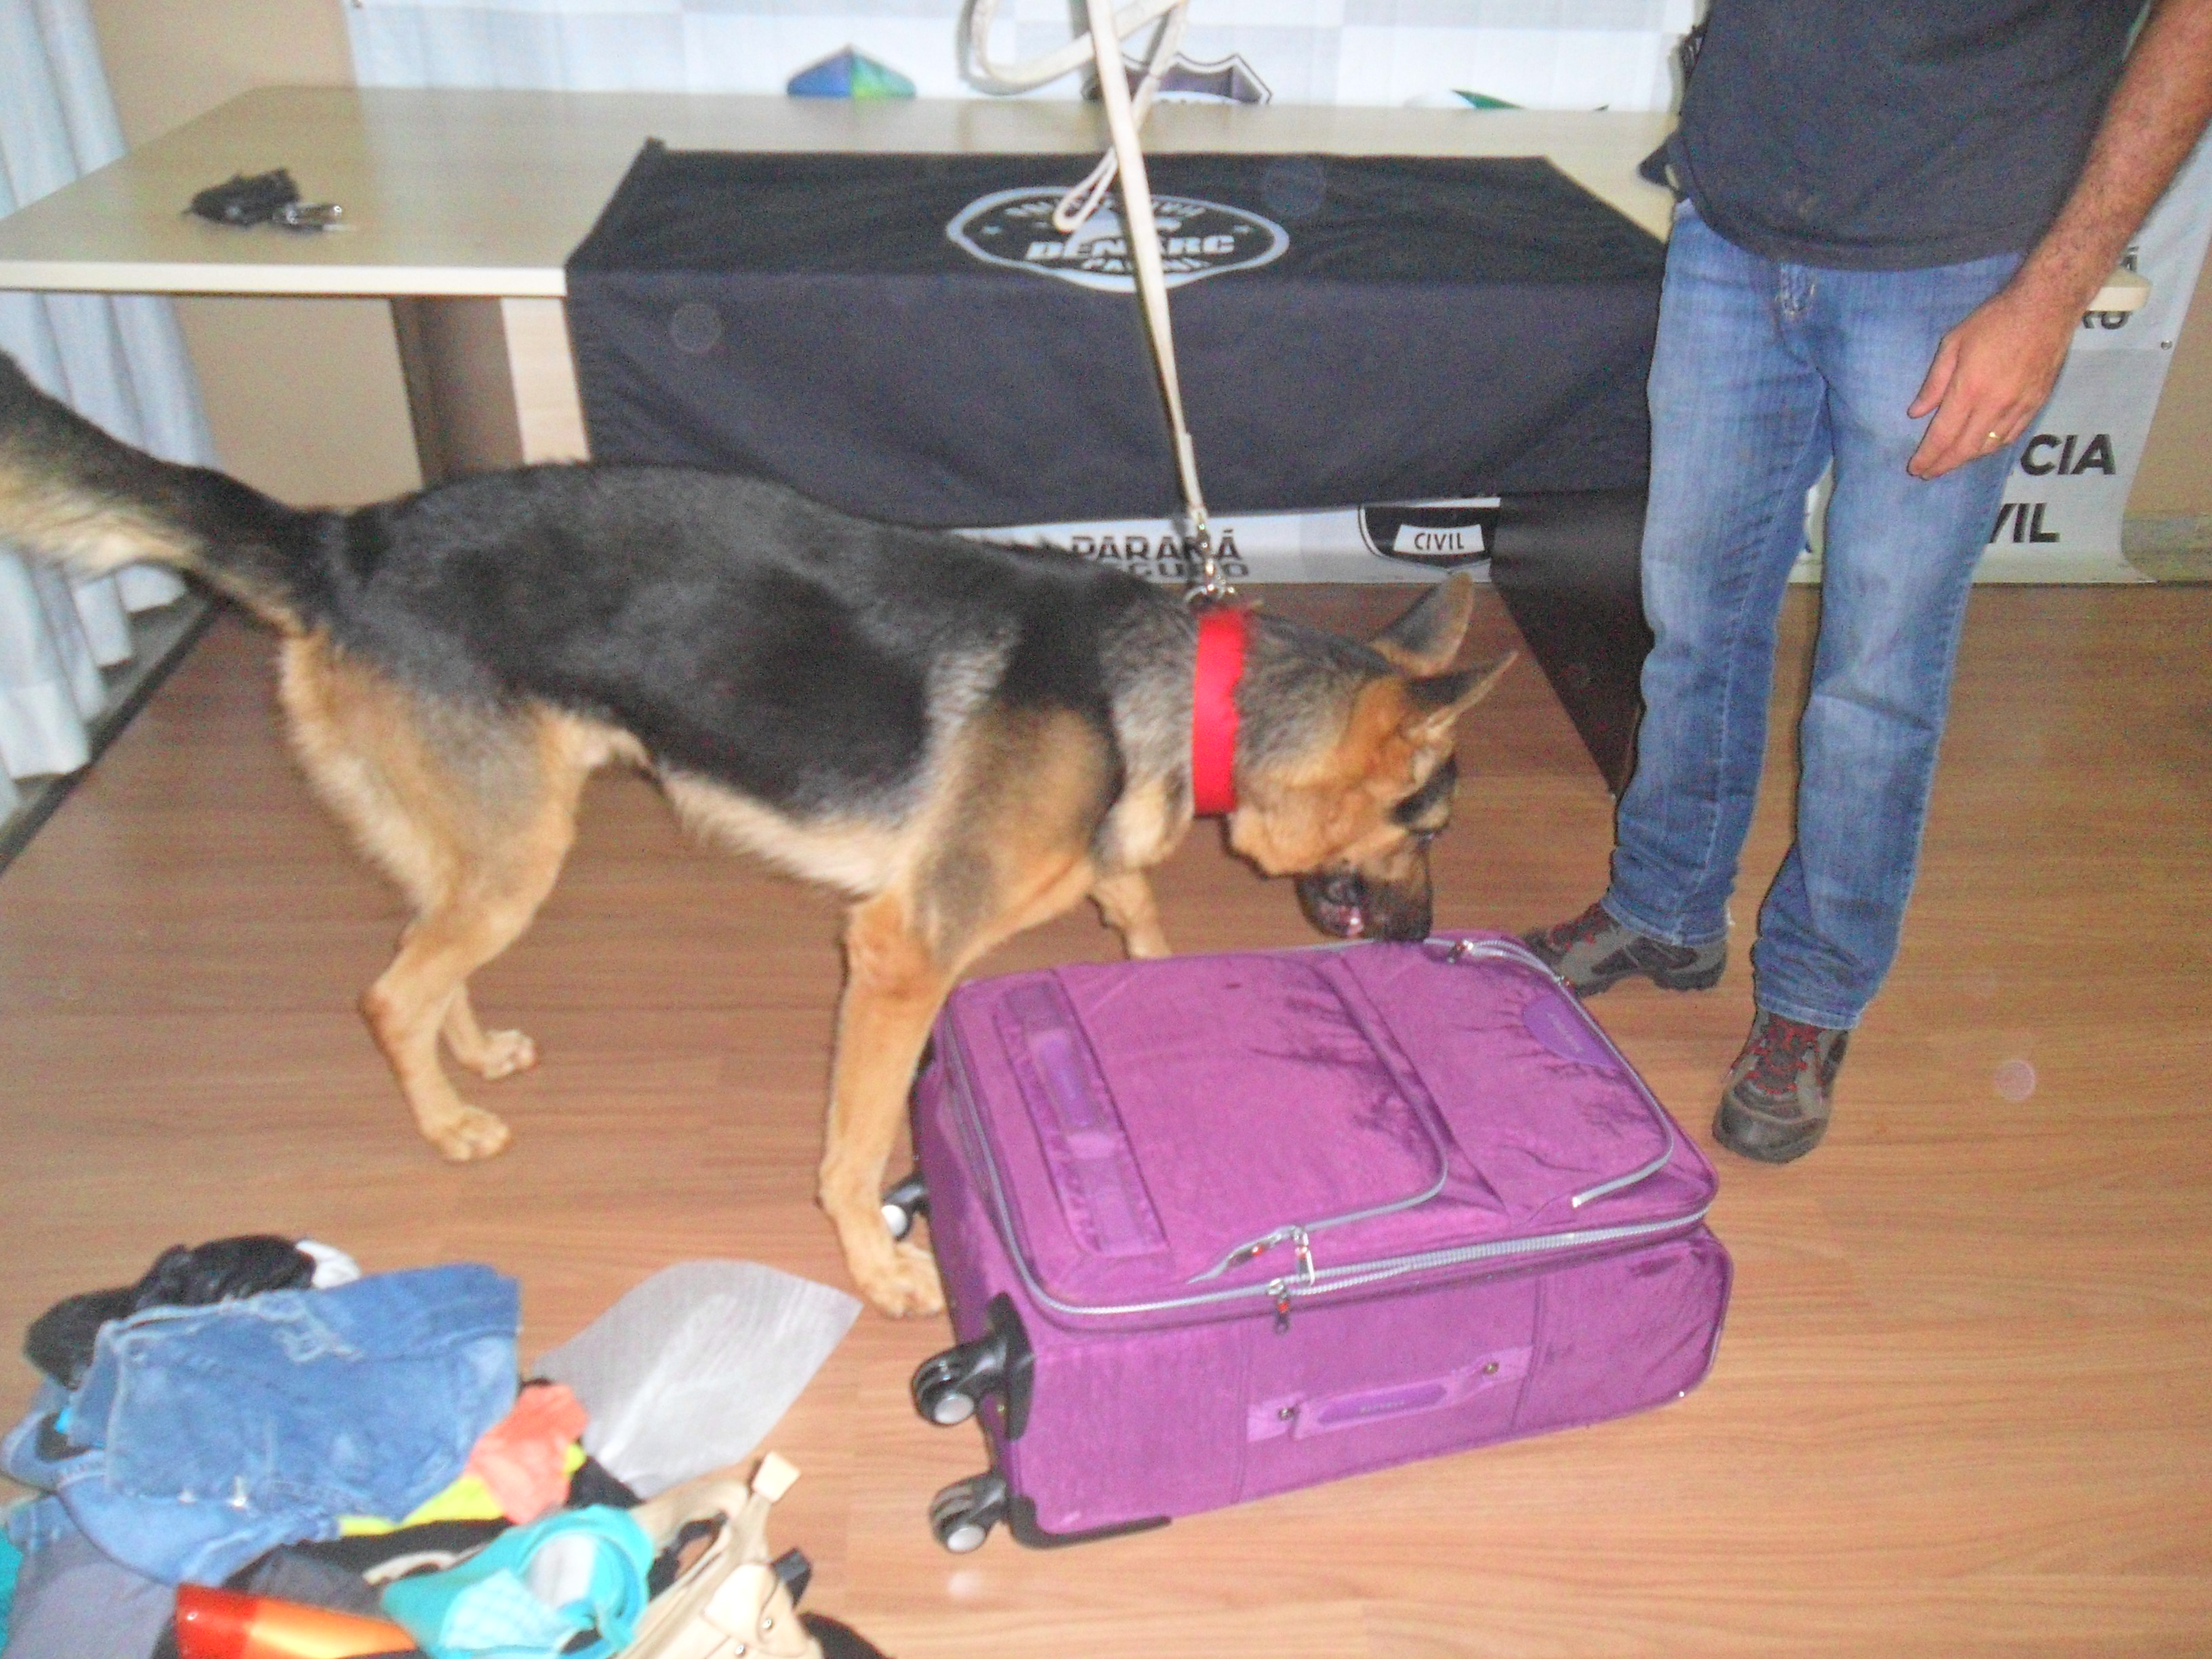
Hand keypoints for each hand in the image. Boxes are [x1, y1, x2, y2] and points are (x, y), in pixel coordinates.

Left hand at [1905, 285, 2076, 479]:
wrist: (2046, 307)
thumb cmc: (1994, 320)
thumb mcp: (1953, 344)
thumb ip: (1934, 382)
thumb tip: (1917, 413)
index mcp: (1969, 390)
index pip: (1943, 435)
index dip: (1929, 456)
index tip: (1916, 468)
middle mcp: (1995, 404)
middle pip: (1966, 448)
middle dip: (1944, 464)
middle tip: (1929, 473)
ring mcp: (2019, 406)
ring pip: (1989, 446)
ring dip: (1968, 458)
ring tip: (1952, 462)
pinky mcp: (2037, 403)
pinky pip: (2011, 435)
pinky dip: (1992, 446)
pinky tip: (1982, 447)